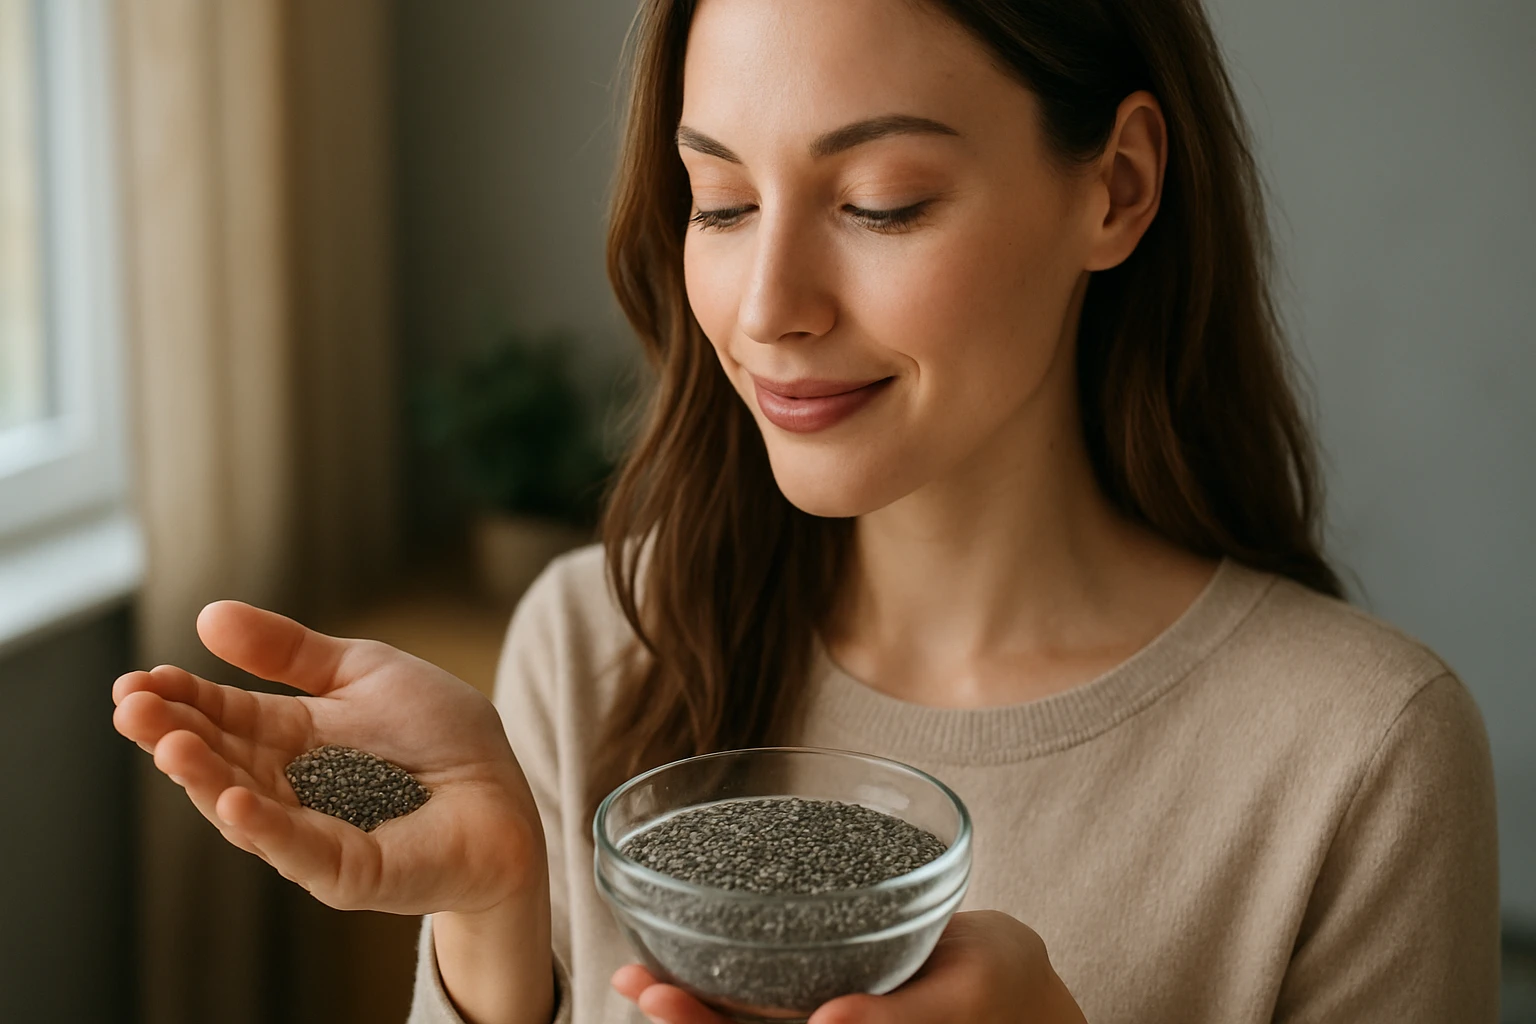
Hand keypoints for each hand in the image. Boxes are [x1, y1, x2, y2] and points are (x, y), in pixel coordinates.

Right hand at [112, 600, 544, 916]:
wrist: (505, 790)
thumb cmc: (440, 732)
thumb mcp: (363, 671)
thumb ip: (289, 650)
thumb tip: (207, 616)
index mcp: (289, 737)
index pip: (222, 716)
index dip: (181, 698)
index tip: (138, 679)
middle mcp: (288, 787)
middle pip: (218, 761)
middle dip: (171, 734)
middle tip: (130, 706)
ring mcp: (311, 833)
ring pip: (243, 808)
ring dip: (201, 778)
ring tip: (168, 745)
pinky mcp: (347, 870)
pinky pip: (298, 850)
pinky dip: (262, 827)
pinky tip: (229, 800)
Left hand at [612, 911, 1088, 1023]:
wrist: (1030, 993)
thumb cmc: (1007, 990)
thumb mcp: (965, 1000)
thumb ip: (900, 1022)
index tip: (658, 998)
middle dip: (684, 1021)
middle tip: (634, 980)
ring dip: (689, 1007)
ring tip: (634, 971)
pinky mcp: (831, 1009)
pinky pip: (767, 1006)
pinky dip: (721, 986)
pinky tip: (682, 959)